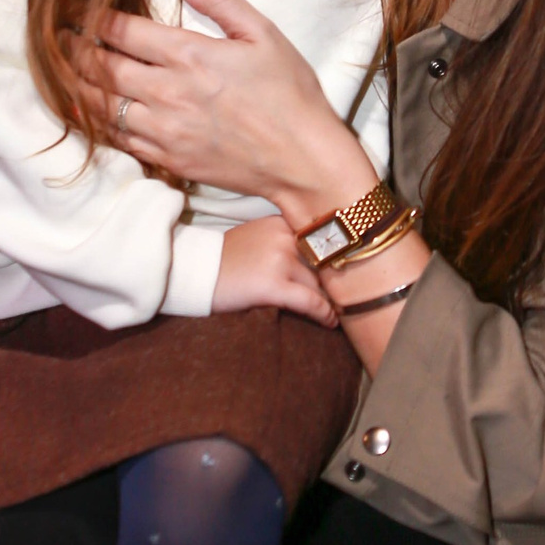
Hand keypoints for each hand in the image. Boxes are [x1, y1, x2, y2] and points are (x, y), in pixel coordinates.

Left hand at [72, 0, 373, 224]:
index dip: (89, 15)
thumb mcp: (263, 34)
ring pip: (101, 104)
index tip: (70, 5)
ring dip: (75, 84)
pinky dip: (94, 122)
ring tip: (56, 68)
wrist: (302, 160)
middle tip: (52, 34)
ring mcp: (163, 130)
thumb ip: (219, 0)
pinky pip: (117, 138)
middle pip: (101, 67)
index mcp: (189, 55)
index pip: (122, 30)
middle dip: (72, 48)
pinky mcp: (166, 159)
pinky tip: (82, 110)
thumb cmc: (290, 94)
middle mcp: (168, 93)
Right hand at [211, 214, 338, 326]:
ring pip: (320, 284)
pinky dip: (324, 314)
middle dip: (335, 283)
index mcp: (281, 223)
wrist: (194, 272)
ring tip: (339, 312)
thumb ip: (286, 242)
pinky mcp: (273, 285)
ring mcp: (279, 260)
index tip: (349, 272)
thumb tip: (320, 261)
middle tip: (348, 298)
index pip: (322, 242)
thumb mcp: (258, 238)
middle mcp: (284, 237)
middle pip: (324, 264)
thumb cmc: (225, 260)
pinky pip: (310, 302)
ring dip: (331, 300)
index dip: (336, 261)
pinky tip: (330, 322)